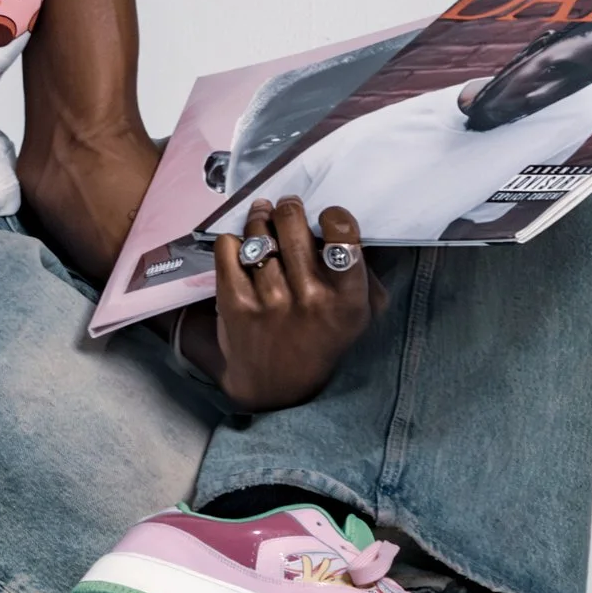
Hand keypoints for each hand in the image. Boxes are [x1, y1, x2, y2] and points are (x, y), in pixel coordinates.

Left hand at [203, 197, 383, 411]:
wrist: (279, 386)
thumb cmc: (323, 338)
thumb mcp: (360, 314)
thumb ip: (362, 273)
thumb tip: (345, 229)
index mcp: (349, 298)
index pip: (343, 235)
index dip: (332, 216)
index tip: (324, 219)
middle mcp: (311, 297)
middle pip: (292, 225)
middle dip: (288, 208)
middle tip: (286, 206)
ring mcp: (271, 301)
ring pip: (259, 234)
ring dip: (259, 219)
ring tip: (262, 217)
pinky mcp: (235, 304)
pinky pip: (229, 249)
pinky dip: (233, 241)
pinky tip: (242, 244)